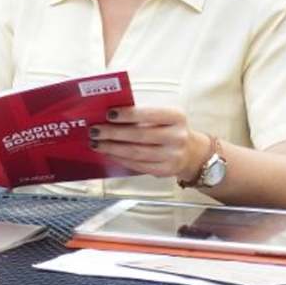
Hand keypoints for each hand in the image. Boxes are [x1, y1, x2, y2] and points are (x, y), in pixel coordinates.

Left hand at [90, 105, 207, 180]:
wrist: (191, 152)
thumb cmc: (169, 129)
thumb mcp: (163, 116)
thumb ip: (141, 114)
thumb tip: (109, 115)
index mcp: (176, 116)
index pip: (149, 114)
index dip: (128, 114)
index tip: (108, 113)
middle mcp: (177, 136)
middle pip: (139, 135)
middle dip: (113, 133)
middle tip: (94, 130)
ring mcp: (173, 155)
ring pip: (136, 152)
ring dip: (112, 148)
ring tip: (96, 143)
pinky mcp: (165, 170)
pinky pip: (138, 165)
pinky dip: (120, 159)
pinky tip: (108, 153)